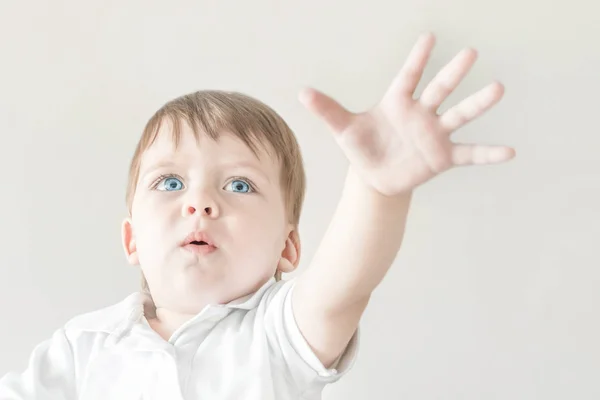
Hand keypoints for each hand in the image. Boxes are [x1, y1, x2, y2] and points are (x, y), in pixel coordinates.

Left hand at [299, 32, 515, 196]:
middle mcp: (420, 114)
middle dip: (452, 73)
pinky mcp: (443, 157)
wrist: (375, 177)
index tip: (428, 38)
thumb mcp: (344, 129)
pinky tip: (509, 152)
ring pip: (459, 115)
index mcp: (397, 102)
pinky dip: (487, 154)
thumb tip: (303, 92)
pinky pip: (469, 153)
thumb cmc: (362, 147)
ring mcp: (434, 134)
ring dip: (477, 103)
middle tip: (469, 53)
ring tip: (497, 88)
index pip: (408, 76)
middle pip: (439, 90)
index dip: (417, 58)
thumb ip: (328, 110)